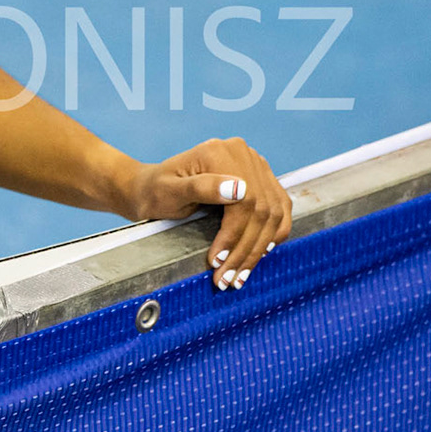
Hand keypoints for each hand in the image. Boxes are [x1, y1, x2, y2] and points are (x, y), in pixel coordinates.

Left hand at [123, 136, 291, 290]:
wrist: (150, 188)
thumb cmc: (154, 191)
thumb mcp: (168, 190)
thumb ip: (201, 187)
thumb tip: (239, 189)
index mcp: (220, 153)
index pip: (244, 201)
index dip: (235, 235)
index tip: (218, 261)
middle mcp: (242, 154)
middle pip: (260, 210)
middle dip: (246, 249)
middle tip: (228, 278)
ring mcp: (254, 165)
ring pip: (272, 213)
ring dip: (260, 249)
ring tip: (240, 275)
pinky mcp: (261, 179)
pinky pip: (280, 208)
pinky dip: (274, 234)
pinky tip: (261, 254)